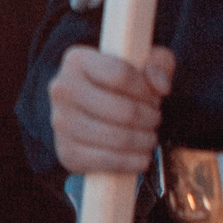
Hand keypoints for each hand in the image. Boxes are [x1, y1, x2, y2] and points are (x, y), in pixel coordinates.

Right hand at [47, 44, 175, 176]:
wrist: (87, 110)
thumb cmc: (118, 83)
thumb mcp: (141, 61)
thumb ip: (158, 63)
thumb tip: (161, 86)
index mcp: (77, 60)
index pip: (121, 75)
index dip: (145, 90)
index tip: (153, 97)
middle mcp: (62, 89)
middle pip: (123, 111)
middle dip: (149, 119)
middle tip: (155, 119)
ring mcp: (61, 123)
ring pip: (118, 138)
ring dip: (145, 141)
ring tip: (150, 136)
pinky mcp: (66, 152)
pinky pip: (109, 161)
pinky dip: (133, 162)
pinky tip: (141, 156)